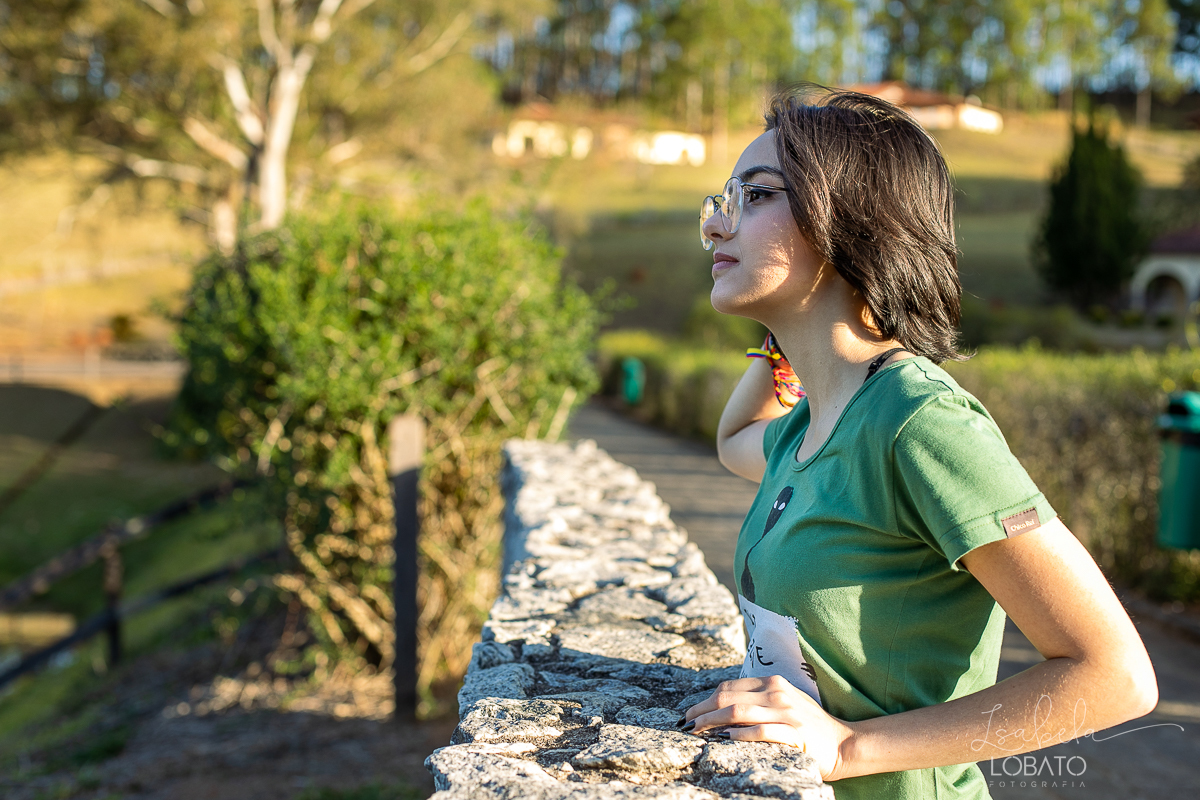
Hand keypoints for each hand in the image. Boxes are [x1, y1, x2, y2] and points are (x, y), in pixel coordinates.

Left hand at [683, 675, 855, 780]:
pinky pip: (760, 731)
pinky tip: (723, 738)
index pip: (729, 687)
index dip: (704, 700)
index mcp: (773, 682)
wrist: (842, 743)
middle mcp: (778, 693)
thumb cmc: (806, 725)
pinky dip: (739, 734)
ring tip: (696, 732)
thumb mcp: (782, 703)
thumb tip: (719, 706)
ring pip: (738, 711)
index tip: (689, 714)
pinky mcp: (794, 733)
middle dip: (702, 711)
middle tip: (685, 725)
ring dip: (712, 722)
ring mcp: (786, 713)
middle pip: (728, 697)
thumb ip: (756, 699)